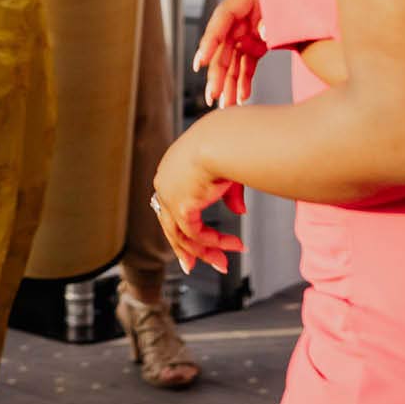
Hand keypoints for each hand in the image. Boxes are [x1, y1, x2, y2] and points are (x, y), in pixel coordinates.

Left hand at [151, 125, 245, 275]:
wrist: (224, 138)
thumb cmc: (229, 143)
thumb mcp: (229, 170)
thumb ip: (230, 193)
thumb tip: (239, 212)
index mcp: (172, 167)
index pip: (170, 202)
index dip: (181, 223)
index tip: (194, 241)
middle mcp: (165, 181)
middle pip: (169, 223)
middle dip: (186, 247)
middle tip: (192, 265)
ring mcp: (168, 195)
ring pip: (181, 235)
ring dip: (205, 252)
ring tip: (224, 264)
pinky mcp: (180, 207)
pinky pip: (197, 235)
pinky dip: (216, 243)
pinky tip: (236, 245)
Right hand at [193, 0, 265, 110]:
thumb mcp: (285, 1)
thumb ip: (273, 16)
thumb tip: (262, 34)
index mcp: (241, 3)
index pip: (220, 22)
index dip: (209, 42)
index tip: (201, 63)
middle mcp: (238, 22)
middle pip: (222, 48)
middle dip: (216, 74)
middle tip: (213, 96)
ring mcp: (245, 35)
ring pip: (231, 63)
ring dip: (228, 85)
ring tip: (225, 107)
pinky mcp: (255, 46)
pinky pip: (245, 66)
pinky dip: (244, 82)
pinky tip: (242, 98)